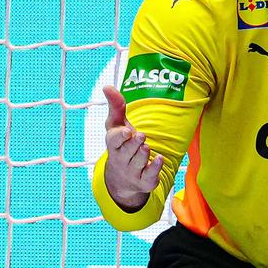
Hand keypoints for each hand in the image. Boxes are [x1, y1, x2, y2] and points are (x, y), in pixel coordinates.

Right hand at [101, 84, 164, 211]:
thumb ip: (116, 106)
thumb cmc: (121, 145)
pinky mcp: (144, 181)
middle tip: (142, 137)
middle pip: (128, 151)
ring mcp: (132, 172)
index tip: (127, 131)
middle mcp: (121, 159)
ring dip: (144, 154)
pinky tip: (160, 158)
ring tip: (146, 147)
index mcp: (114, 145)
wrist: (123, 178)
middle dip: (135, 144)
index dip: (120, 137)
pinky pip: (150, 175)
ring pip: (139, 162)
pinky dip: (155, 167)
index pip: (113, 141)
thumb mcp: (117, 126)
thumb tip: (107, 86)